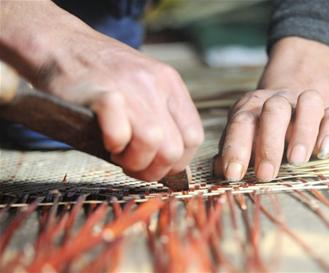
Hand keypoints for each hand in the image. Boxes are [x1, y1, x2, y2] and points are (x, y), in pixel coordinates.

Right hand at [0, 1, 203, 180]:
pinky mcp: (103, 93)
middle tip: (132, 165)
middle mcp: (156, 83)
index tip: (157, 166)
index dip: (177, 162)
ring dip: (133, 161)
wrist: (61, 45)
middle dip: (154, 169)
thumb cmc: (101, 76)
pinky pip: (119, 135)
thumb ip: (160, 118)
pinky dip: (113, 146)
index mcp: (171, 84)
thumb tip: (166, 164)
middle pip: (175, 148)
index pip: (194, 137)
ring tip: (117, 153)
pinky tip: (105, 141)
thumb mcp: (143, 86)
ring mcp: (131, 87)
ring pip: (152, 143)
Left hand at [214, 37, 328, 181]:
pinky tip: (322, 153)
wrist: (290, 100)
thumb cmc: (260, 129)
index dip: (235, 149)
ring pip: (308, 104)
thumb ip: (231, 153)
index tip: (233, 175)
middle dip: (269, 144)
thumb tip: (219, 170)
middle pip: (274, 111)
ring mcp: (304, 103)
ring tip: (296, 161)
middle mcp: (278, 101)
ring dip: (303, 133)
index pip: (241, 123)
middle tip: (265, 174)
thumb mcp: (242, 137)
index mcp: (251, 107)